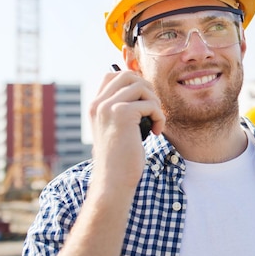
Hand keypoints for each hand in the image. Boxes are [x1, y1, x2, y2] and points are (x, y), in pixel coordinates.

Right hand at [89, 69, 164, 190]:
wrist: (113, 180)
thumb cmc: (120, 158)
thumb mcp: (117, 129)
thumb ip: (122, 109)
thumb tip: (143, 88)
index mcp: (95, 106)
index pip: (113, 75)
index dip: (133, 82)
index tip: (143, 101)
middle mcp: (99, 104)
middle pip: (128, 75)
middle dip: (147, 89)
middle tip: (152, 110)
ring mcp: (108, 107)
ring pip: (142, 86)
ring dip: (155, 103)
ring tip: (154, 121)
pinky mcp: (122, 113)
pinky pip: (151, 104)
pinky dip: (159, 117)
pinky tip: (155, 131)